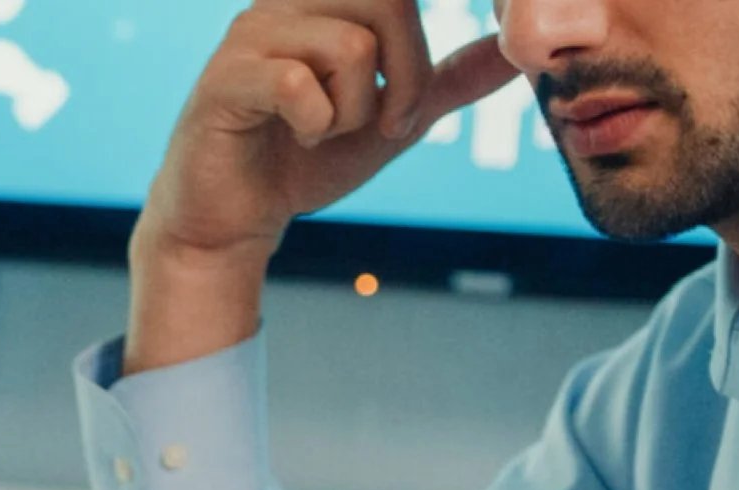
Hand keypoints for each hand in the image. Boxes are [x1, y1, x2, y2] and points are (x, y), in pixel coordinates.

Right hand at [143, 1, 516, 261]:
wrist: (234, 219)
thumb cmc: (305, 161)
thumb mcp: (393, 118)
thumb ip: (449, 82)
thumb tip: (512, 50)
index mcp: (325, 0)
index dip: (420, 43)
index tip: (414, 88)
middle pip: (390, 3)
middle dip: (408, 75)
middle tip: (387, 124)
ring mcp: (252, 33)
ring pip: (351, 46)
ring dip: (356, 110)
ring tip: (326, 131)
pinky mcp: (225, 77)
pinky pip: (300, 86)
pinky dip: (316, 125)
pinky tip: (297, 136)